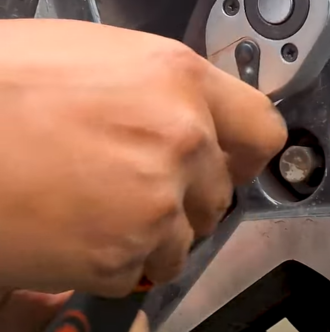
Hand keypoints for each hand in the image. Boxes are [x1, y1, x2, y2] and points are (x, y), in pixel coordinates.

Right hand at [0, 19, 286, 296]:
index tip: (230, 164)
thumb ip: (157, 89)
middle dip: (182, 199)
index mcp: (177, 77)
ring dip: (146, 237)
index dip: (243, 153)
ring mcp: (157, 200)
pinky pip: (138, 273)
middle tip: (125, 189)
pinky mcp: (124, 253)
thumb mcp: (89, 58)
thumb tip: (188, 112)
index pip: (261, 128)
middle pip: (218, 193)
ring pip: (183, 241)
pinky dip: (108, 265)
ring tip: (84, 209)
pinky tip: (66, 231)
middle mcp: (182, 137)